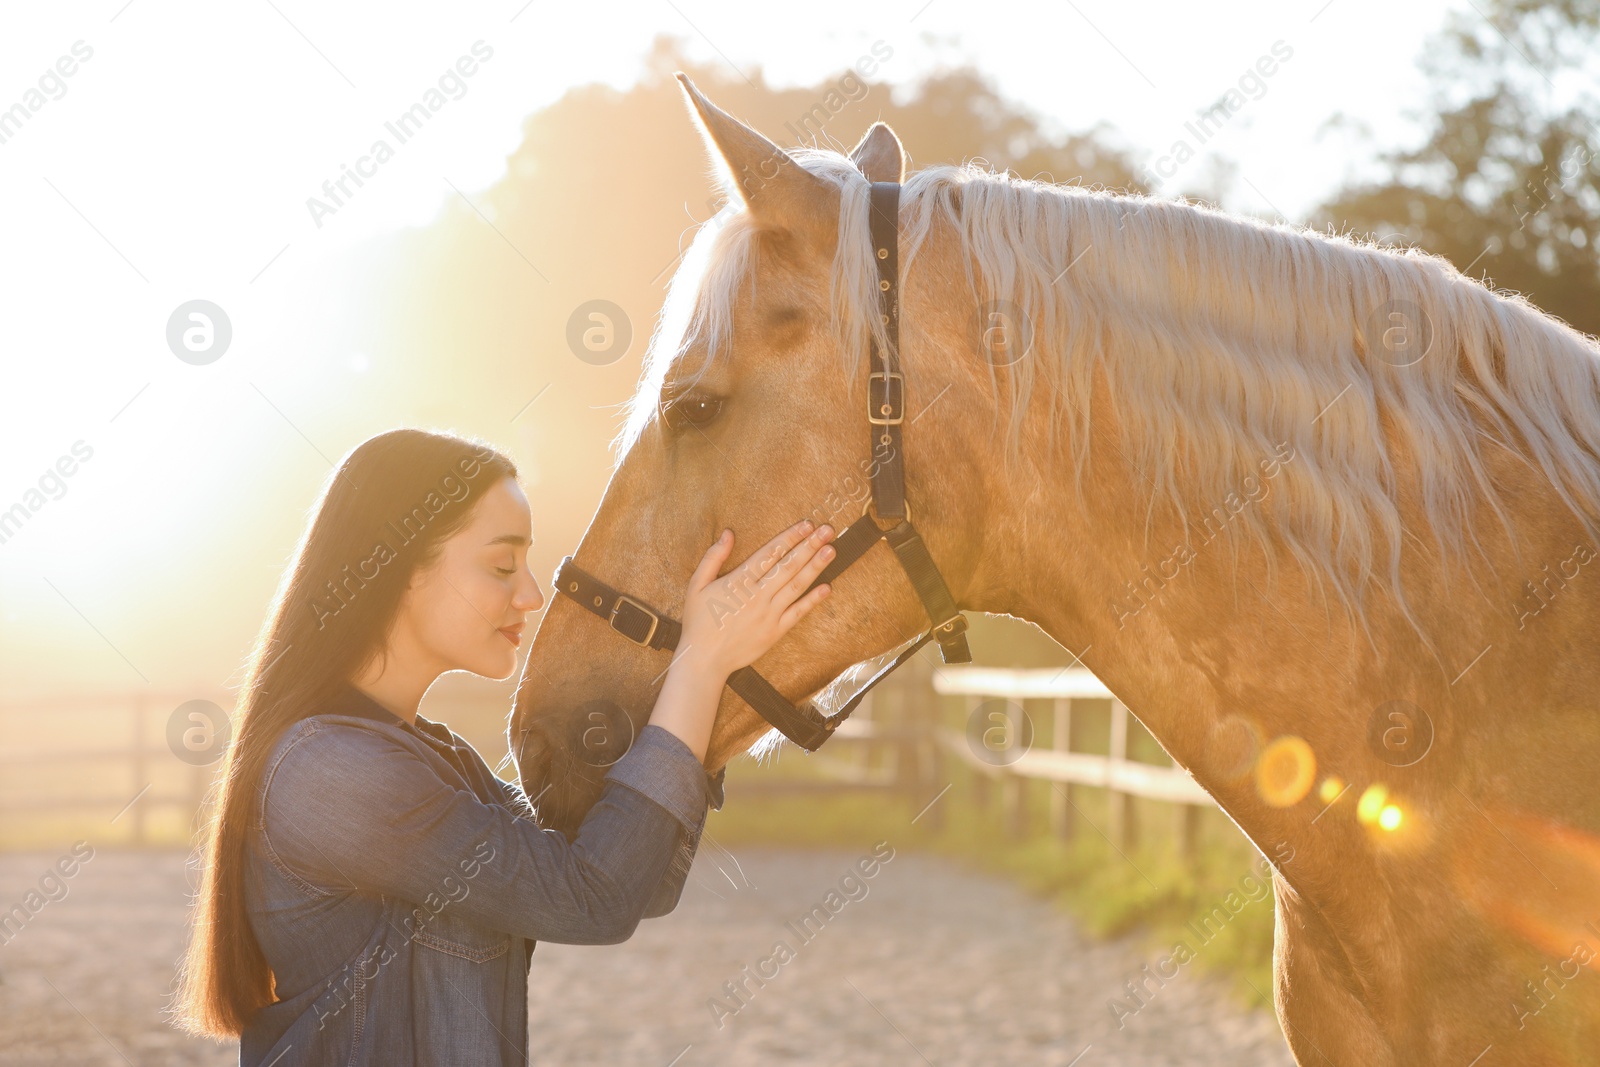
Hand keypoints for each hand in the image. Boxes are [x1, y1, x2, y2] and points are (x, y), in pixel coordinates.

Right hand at [678, 520, 835, 679]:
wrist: (704, 659)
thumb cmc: (699, 622)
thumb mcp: (697, 585)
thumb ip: (713, 557)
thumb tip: (728, 534)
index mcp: (739, 581)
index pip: (770, 553)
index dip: (790, 537)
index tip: (806, 525)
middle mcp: (758, 595)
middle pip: (788, 565)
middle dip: (809, 546)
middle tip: (827, 530)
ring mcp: (768, 614)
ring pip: (796, 586)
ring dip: (815, 567)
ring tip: (831, 551)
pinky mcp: (775, 632)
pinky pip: (797, 613)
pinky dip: (812, 600)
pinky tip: (827, 587)